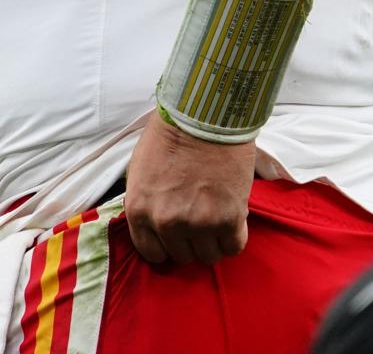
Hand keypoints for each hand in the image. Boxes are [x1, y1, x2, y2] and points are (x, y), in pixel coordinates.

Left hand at [122, 110, 254, 265]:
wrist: (204, 116)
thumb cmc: (169, 136)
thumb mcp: (140, 170)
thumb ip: (144, 203)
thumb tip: (153, 227)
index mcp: (139, 210)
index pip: (152, 253)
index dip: (165, 246)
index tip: (174, 238)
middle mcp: (166, 222)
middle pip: (182, 256)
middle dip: (189, 242)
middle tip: (198, 221)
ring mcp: (198, 224)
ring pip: (208, 256)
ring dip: (212, 241)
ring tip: (215, 218)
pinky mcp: (229, 219)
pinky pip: (233, 247)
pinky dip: (233, 237)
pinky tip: (232, 219)